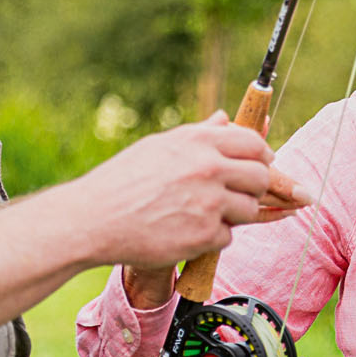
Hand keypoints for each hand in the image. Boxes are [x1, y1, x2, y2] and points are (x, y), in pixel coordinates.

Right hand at [75, 113, 283, 272]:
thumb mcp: (160, 146)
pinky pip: (227, 237)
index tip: (260, 165)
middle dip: (254, 188)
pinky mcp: (204, 235)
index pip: (254, 144)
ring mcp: (208, 203)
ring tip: (203, 214)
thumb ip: (200, 134)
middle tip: (235, 194)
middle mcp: (208, 168)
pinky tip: (186, 231)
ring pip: (249, 210)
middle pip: (261, 178)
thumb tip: (224, 118)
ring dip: (234, 215)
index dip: (262, 156)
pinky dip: (212, 238)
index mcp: (199, 141)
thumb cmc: (122, 181)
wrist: (93, 219)